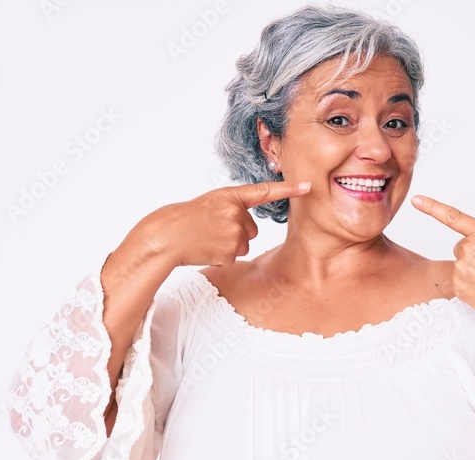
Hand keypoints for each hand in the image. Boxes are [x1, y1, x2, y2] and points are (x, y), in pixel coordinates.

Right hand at [134, 180, 310, 268]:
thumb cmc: (186, 219)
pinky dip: (221, 257)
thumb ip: (233, 209)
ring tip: (207, 239)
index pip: (264, 191)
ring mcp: (232, 232)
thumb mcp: (211, 203)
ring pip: (244, 244)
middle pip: (252, 229)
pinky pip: (234, 257)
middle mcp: (234, 212)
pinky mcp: (229, 252)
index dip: (288, 189)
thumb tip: (248, 230)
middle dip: (236, 233)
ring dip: (228, 246)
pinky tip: (206, 249)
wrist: (166, 236)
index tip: (308, 187)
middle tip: (211, 230)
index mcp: (230, 196)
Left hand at [410, 194, 474, 328]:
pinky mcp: (457, 284)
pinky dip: (469, 285)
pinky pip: (459, 281)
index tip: (417, 200)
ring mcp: (462, 267)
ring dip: (471, 272)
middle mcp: (470, 248)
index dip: (432, 207)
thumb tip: (470, 256)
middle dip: (472, 256)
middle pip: (461, 247)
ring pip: (460, 265)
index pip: (453, 217)